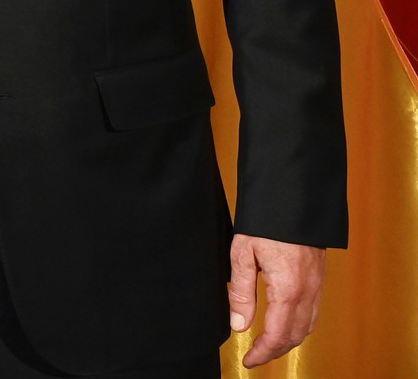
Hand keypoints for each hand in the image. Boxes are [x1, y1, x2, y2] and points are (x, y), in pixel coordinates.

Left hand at [227, 233, 326, 366]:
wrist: (293, 197)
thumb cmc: (265, 222)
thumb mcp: (242, 253)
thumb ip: (241, 292)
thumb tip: (239, 325)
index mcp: (288, 289)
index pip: (277, 335)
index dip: (263, 352)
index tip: (248, 360)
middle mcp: (308, 292)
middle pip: (295, 336)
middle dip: (275, 351)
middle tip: (255, 356)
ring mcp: (318, 285)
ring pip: (308, 326)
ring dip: (289, 340)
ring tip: (268, 344)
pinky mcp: (319, 278)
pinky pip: (313, 312)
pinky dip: (299, 326)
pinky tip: (285, 323)